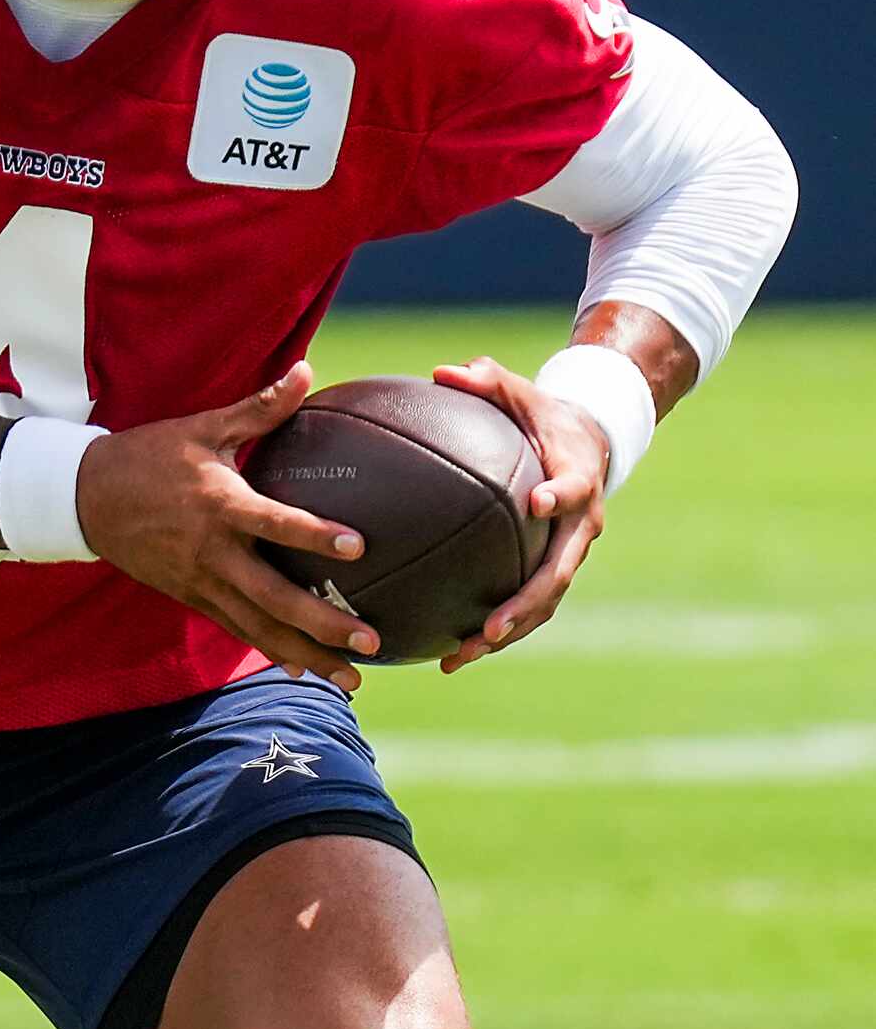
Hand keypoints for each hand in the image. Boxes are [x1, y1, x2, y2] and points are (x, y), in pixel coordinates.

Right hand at [76, 362, 379, 692]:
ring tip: (353, 679)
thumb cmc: (149, 455)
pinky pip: (238, 631)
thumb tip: (307, 370)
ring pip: (259, 628)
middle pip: (273, 597)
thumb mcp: (202, 427)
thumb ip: (259, 408)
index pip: (273, 523)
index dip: (313, 535)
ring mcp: (200, 581)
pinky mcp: (192, 598)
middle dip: (324, 622)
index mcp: (218, 504)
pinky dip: (272, 652)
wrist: (84, 497)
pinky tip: (307, 670)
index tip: (357, 546)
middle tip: (371, 640)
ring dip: (307, 654)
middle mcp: (212, 551)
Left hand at [432, 355, 610, 673]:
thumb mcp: (518, 390)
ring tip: (458, 657)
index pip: (574, 487)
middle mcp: (580, 526)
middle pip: (558, 573)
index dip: (561, 495)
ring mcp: (569, 553)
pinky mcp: (553, 569)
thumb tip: (442, 371)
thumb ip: (486, 380)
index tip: (538, 503)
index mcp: (578, 476)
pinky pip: (527, 607)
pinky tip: (449, 651)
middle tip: (487, 629)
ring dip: (505, 634)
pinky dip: (494, 631)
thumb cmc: (541, 414)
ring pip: (543, 604)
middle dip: (524, 605)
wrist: (587, 442)